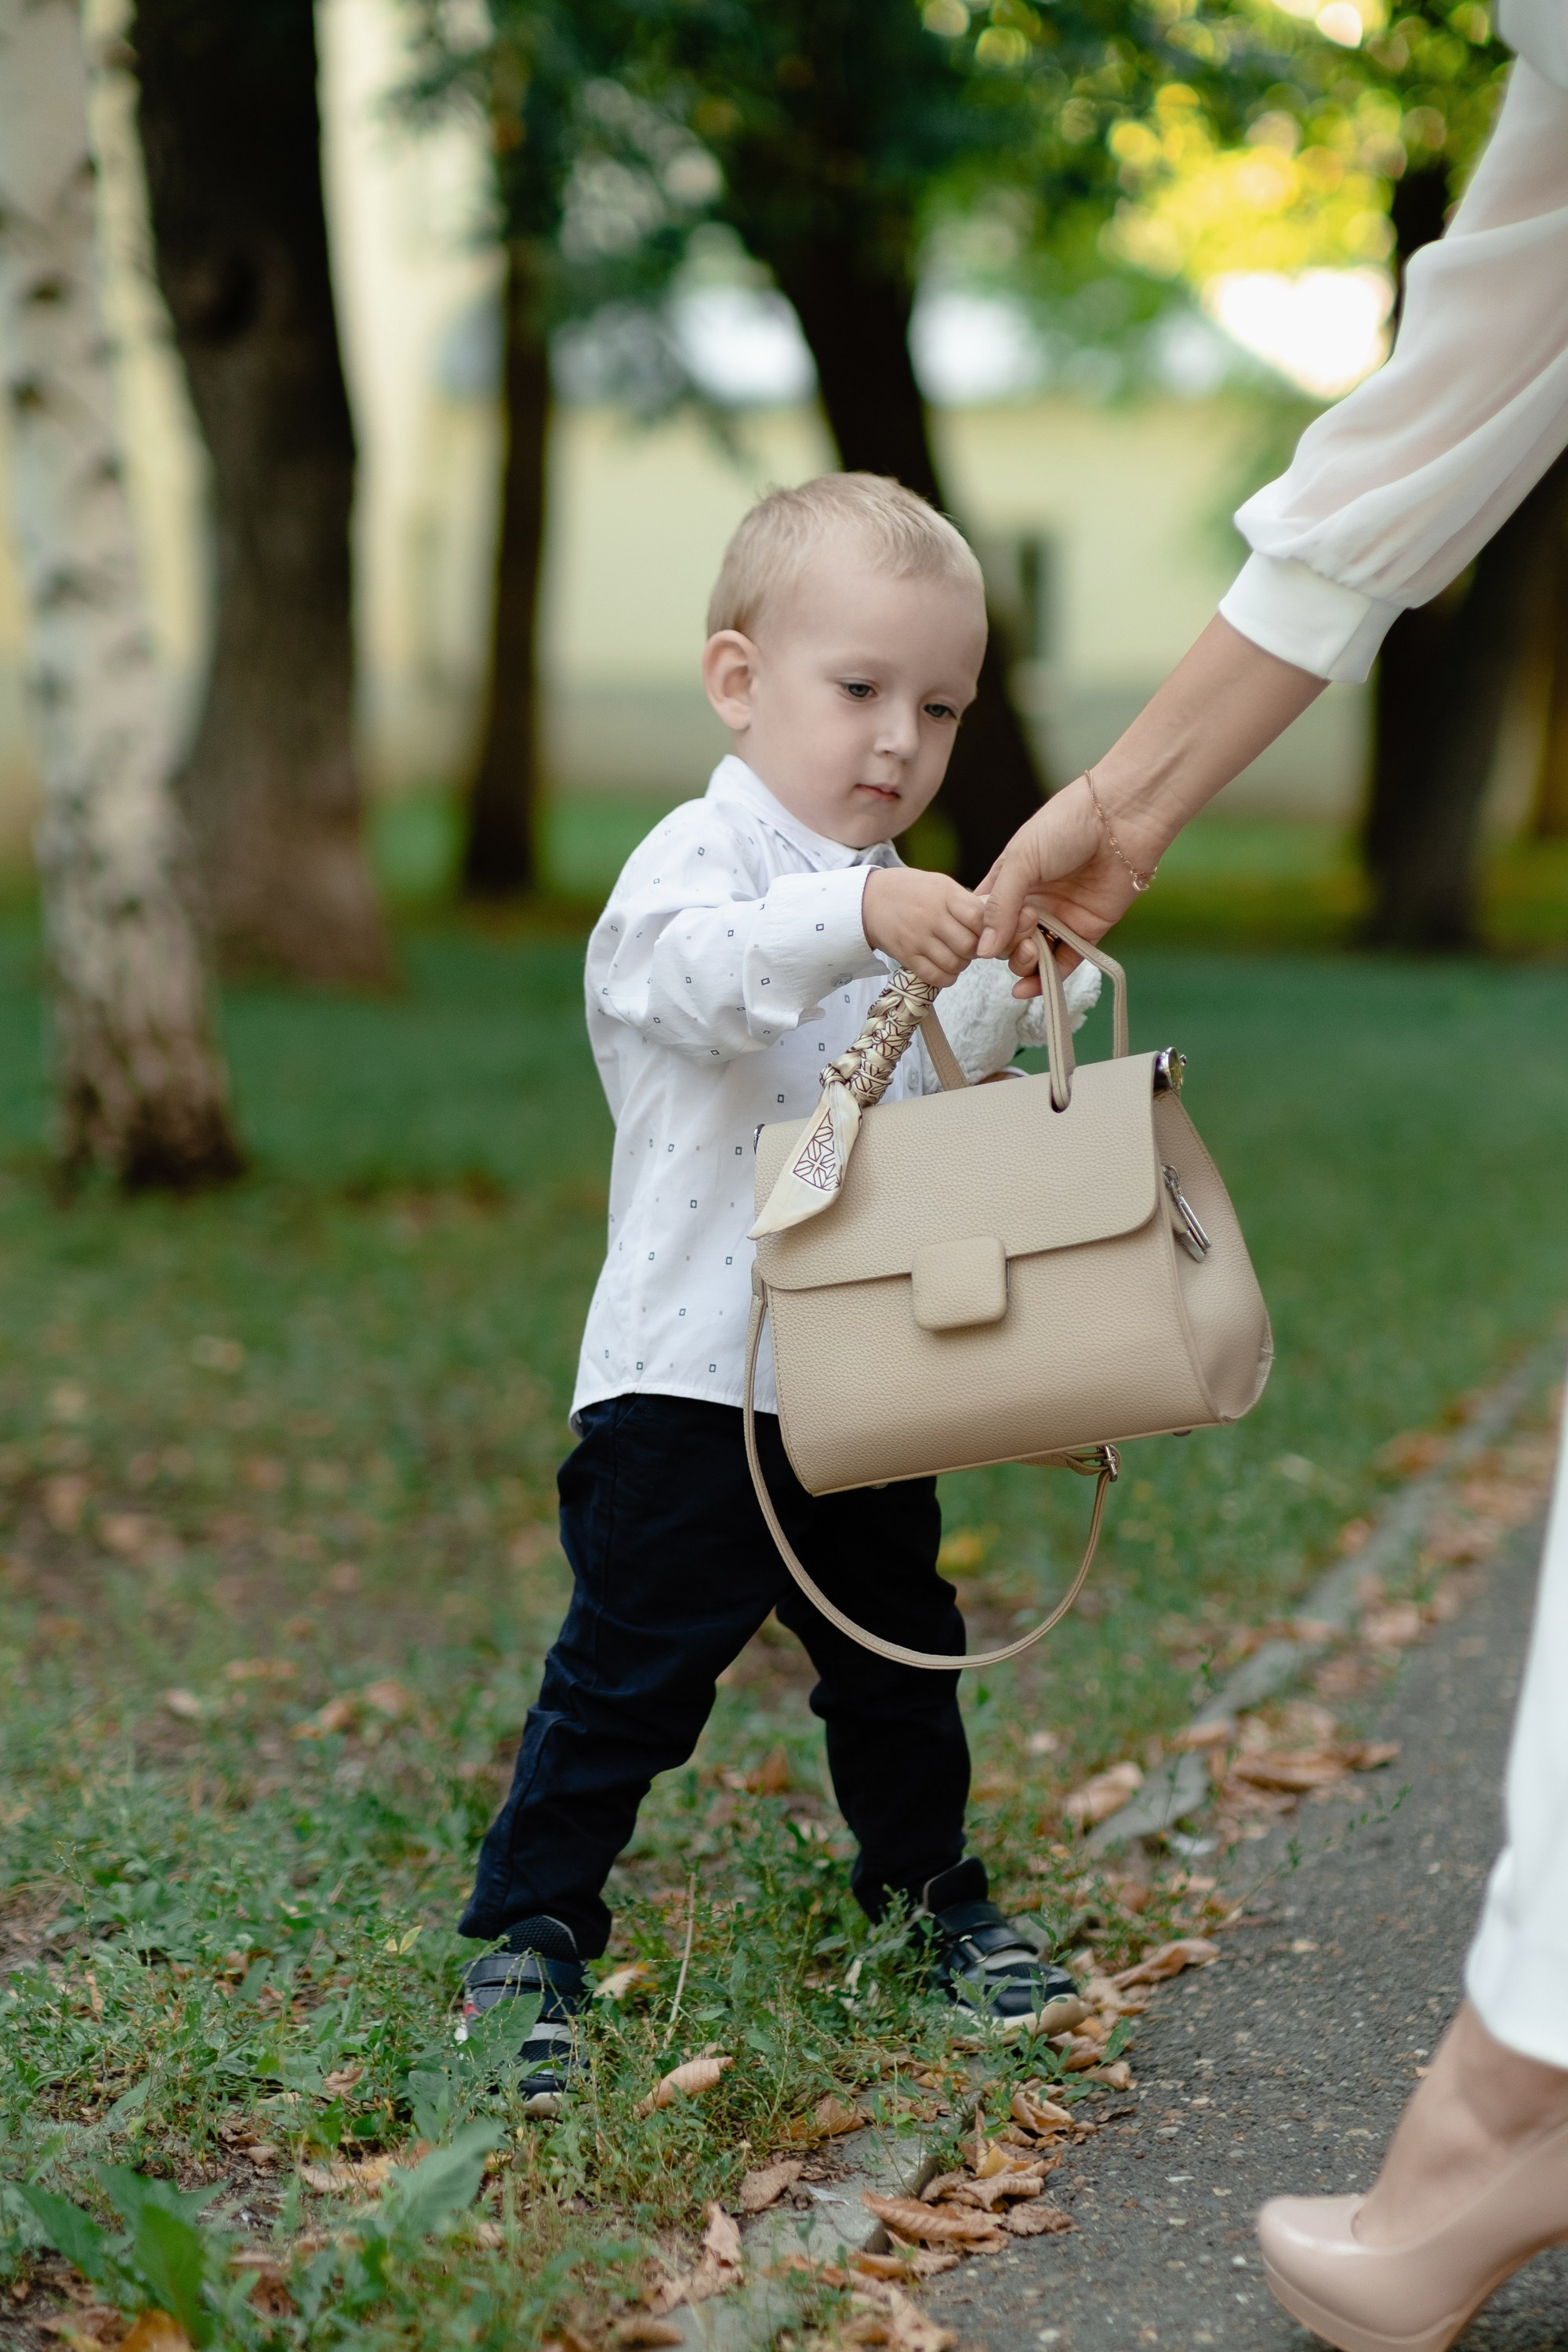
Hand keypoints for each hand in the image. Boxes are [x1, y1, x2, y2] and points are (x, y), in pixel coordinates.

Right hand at [862, 867, 986, 987]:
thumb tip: (993, 924)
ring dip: (961, 964)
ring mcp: (917, 938)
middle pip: (969, 945)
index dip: (989, 928)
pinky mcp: (906, 956)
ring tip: (957, 955)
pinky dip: (946, 977)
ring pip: (954, 964)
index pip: (979, 917)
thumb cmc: (912, 891)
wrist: (870, 899)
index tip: (986, 931)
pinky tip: (945, 967)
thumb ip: (965, 902)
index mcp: (944, 894)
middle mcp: (931, 916)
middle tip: (971, 946)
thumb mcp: (940, 884)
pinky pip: (935, 977)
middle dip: (976, 950)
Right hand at [974, 776, 1142, 974]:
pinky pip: (1065, 960)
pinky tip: (1032, 986)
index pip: (984, 918)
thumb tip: (983, 951)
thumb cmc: (1066, 824)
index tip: (983, 934)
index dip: (981, 932)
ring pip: (1035, 955)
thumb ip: (1000, 907)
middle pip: (1008, 941)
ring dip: (1026, 964)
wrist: (1121, 817)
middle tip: (1024, 930)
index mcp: (1009, 880)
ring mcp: (1060, 916)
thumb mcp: (1020, 860)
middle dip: (1009, 946)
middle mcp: (1032, 901)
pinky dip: (1049, 976)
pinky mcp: (1088, 928)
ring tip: (1031, 953)